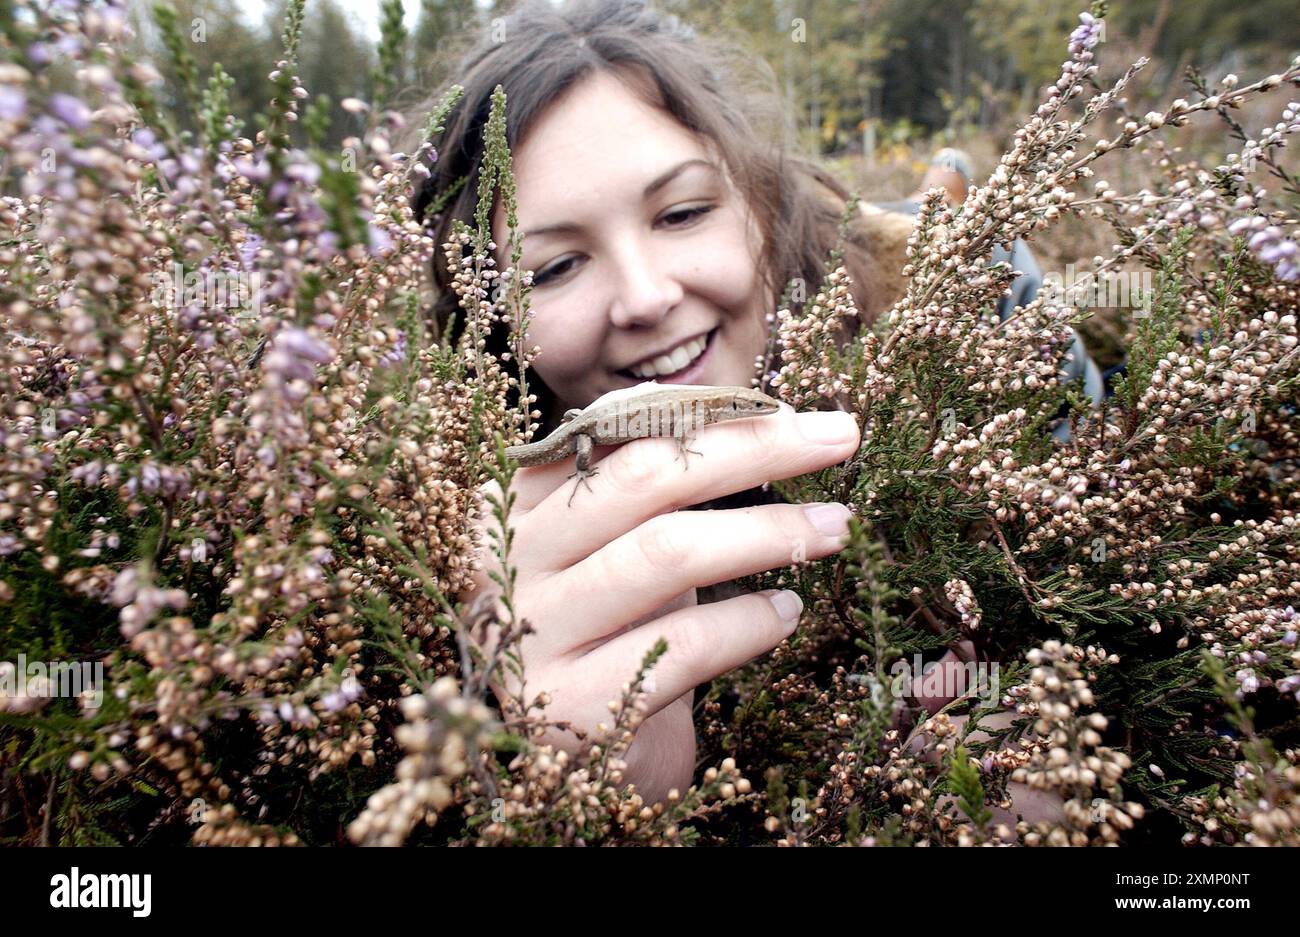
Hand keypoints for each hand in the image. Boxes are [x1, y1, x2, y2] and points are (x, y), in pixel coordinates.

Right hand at [460, 391, 860, 804]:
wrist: (576, 761)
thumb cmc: (614, 634)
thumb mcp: (622, 549)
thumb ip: (658, 488)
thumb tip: (766, 421)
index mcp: (517, 503)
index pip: (620, 432)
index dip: (710, 414)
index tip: (791, 411)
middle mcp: (510, 559)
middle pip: (647, 476)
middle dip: (754, 448)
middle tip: (840, 438)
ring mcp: (531, 632)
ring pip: (667, 553)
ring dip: (769, 533)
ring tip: (836, 529)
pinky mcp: (570, 705)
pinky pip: (682, 645)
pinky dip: (748, 623)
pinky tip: (787, 612)